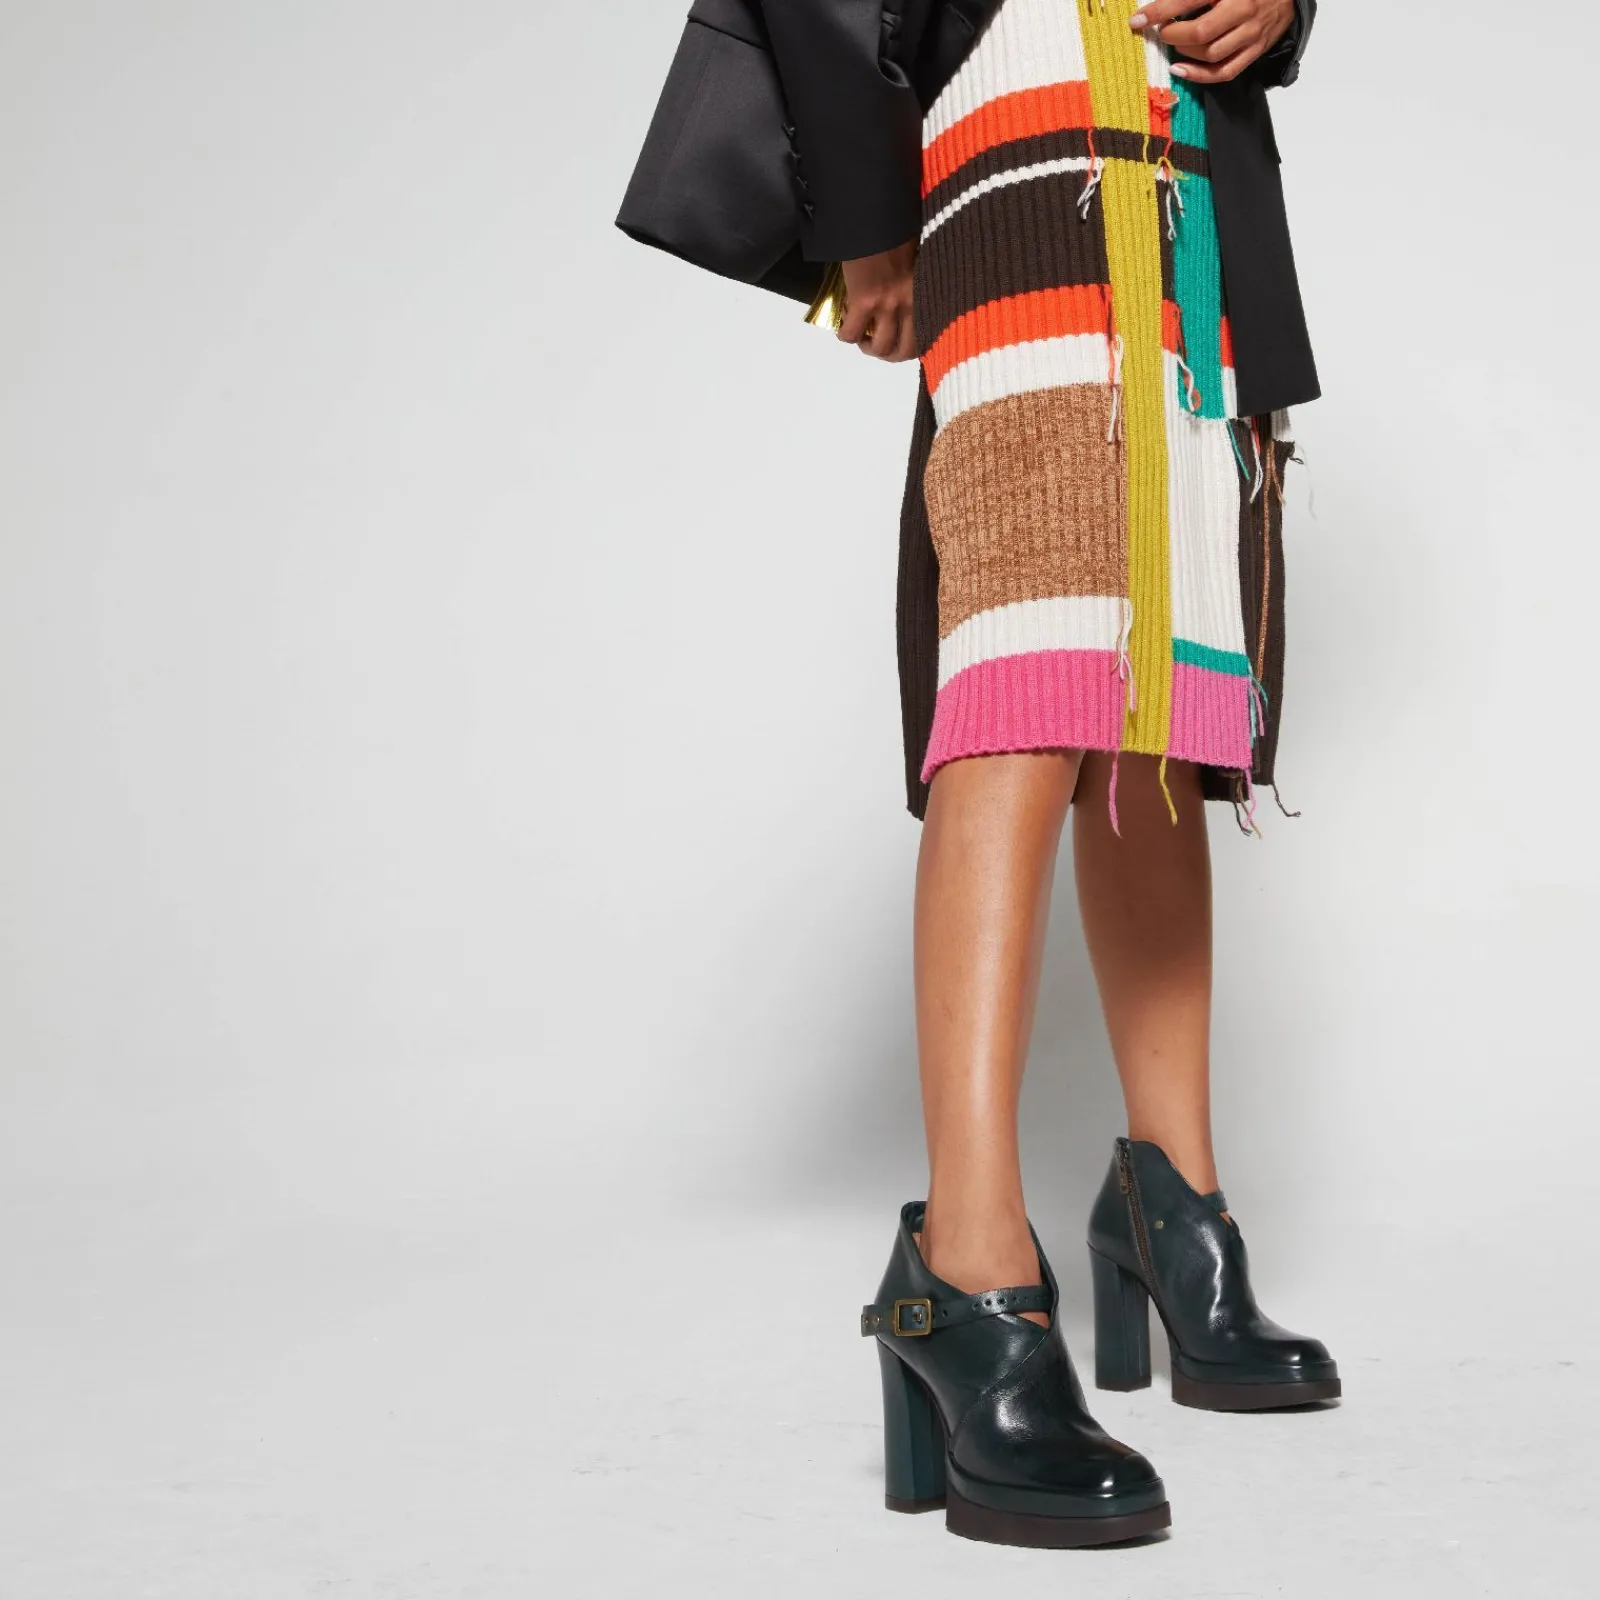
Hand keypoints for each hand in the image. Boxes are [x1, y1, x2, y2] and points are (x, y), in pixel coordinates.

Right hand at [839, 242, 918, 362]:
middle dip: (889, 354)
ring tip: (860, 337)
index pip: (925, 335)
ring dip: (867, 347)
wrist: (875, 217)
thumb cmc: (898, 230)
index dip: (910, 345)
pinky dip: (845, 335)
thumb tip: (906, 295)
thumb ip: (915, 284)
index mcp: (926, 293)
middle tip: (877, 344)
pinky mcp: (863, 301)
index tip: (899, 339)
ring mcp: (887, 305)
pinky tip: (842, 326)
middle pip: (903, 351)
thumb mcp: (917, 261)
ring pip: (879, 347)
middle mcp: (911, 304)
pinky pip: (851, 333)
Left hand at [1130, 0, 1294, 85]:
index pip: (1189, 0)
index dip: (1160, 11)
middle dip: (1173, 35)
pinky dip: (1199, 75)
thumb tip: (1166, 2)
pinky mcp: (1255, 51)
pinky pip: (1224, 72)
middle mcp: (1243, 10)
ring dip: (1185, 53)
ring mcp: (1251, 34)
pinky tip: (1181, 69)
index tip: (1138, 20)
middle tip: (1163, 32)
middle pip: (1200, 33)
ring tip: (1176, 44)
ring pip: (1210, 54)